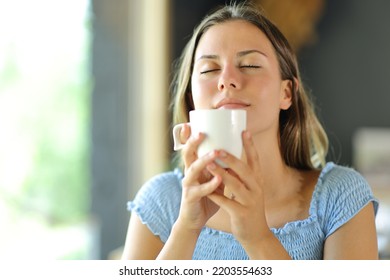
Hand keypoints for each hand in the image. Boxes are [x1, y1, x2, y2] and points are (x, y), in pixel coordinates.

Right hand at [176, 124, 223, 232]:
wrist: (196, 220)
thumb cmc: (206, 198)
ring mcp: (188, 186)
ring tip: (216, 153)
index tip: (191, 123)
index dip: (189, 136)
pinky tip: (218, 179)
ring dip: (204, 160)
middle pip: (187, 154)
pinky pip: (200, 190)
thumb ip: (221, 168)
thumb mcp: (213, 179)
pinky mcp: (191, 198)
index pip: (191, 148)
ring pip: (192, 170)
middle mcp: (189, 174)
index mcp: (194, 167)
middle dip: (193, 143)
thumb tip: (235, 154)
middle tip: (202, 133)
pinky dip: (209, 184)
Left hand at [206, 131, 270, 245]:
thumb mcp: (250, 190)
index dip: (250, 146)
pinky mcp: (242, 214)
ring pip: (235, 185)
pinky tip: (206, 190)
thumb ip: (242, 176)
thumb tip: (230, 158)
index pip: (256, 160)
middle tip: (219, 148)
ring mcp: (250, 202)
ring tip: (209, 164)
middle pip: (245, 170)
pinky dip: (216, 195)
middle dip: (232, 158)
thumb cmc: (249, 208)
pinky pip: (227, 203)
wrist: (256, 234)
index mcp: (258, 181)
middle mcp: (257, 189)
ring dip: (221, 174)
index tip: (245, 131)